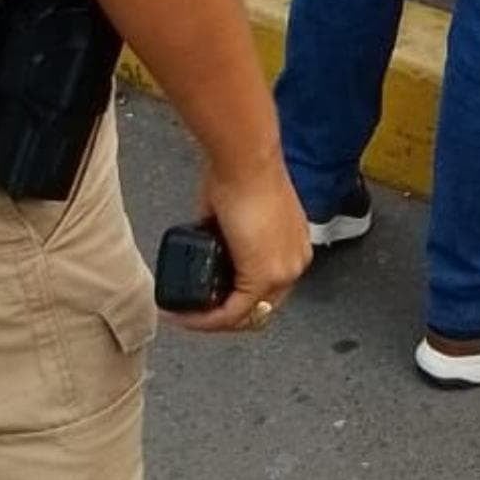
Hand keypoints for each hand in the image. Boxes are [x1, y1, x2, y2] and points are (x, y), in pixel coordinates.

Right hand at [174, 154, 311, 333]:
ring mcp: (283, 272)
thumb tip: (206, 236)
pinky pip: (232, 312)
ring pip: (247, 315)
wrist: (245, 160)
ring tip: (185, 317)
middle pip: (260, 307)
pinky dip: (206, 319)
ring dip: (213, 320)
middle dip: (223, 314)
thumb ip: (224, 230)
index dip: (235, 297)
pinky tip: (184, 315)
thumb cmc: (241, 168)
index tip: (208, 296)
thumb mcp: (233, 207)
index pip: (267, 286)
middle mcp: (295, 261)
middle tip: (194, 314)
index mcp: (294, 244)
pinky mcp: (264, 276)